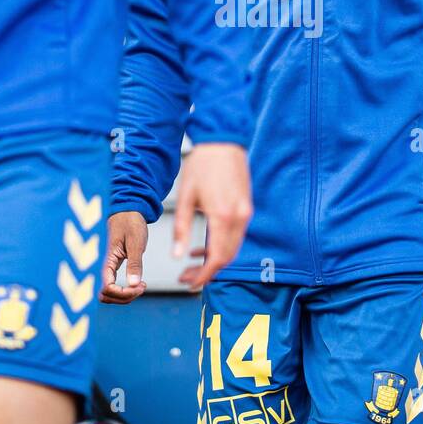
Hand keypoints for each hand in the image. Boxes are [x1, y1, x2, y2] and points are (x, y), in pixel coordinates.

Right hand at [100, 211, 148, 303]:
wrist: (127, 209)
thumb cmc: (130, 222)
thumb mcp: (136, 242)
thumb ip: (134, 263)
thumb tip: (134, 284)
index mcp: (105, 259)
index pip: (107, 288)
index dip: (124, 293)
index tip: (140, 286)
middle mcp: (101, 265)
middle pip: (104, 295)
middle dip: (123, 298)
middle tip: (141, 288)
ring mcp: (104, 266)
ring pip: (106, 292)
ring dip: (122, 296)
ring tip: (139, 286)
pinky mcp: (109, 266)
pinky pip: (110, 285)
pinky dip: (122, 290)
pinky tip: (135, 283)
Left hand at [172, 142, 252, 290]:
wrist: (222, 141)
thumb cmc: (202, 164)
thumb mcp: (185, 197)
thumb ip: (181, 228)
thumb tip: (177, 255)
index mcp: (223, 216)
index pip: (216, 258)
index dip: (203, 275)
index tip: (189, 282)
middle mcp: (239, 218)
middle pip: (227, 257)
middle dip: (207, 271)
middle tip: (186, 277)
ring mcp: (245, 213)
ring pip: (232, 248)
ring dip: (214, 260)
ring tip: (191, 264)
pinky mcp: (246, 207)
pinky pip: (235, 235)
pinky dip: (221, 245)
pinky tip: (202, 246)